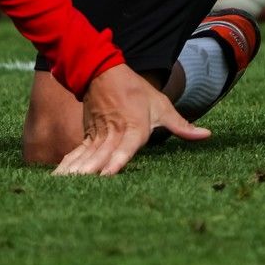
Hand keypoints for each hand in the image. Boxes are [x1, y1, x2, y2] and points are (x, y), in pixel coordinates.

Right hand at [51, 62, 206, 176]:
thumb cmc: (137, 92)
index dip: (117, 162)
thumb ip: (182, 126)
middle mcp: (114, 134)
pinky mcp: (87, 136)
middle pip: (101, 157)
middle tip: (81, 191)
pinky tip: (57, 179)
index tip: (107, 175)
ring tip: (64, 188)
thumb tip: (206, 135)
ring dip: (75, 172)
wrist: (105, 73)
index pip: (125, 148)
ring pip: (86, 157)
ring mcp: (98, 135)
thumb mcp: (163, 106)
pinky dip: (67, 165)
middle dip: (91, 175)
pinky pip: (76, 153)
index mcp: (134, 128)